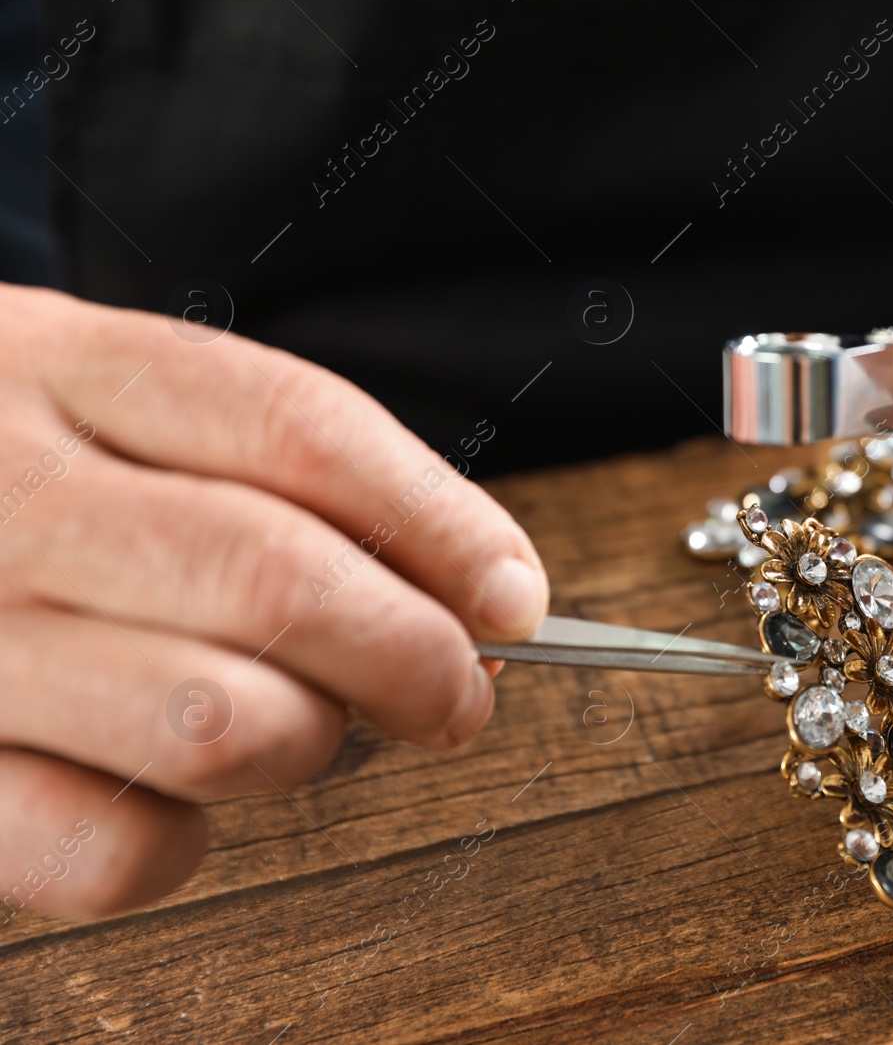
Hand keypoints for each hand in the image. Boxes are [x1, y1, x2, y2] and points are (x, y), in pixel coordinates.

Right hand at [0, 284, 545, 917]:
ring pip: (218, 723)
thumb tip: (473, 596)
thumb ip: (257, 474)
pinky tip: (174, 798)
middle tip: (453, 694)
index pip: (297, 430)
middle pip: (275, 577)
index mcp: (54, 365)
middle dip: (413, 655)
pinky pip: (111, 851)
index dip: (440, 523)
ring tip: (305, 730)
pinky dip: (186, 845)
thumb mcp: (86, 406)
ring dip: (311, 744)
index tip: (516, 595)